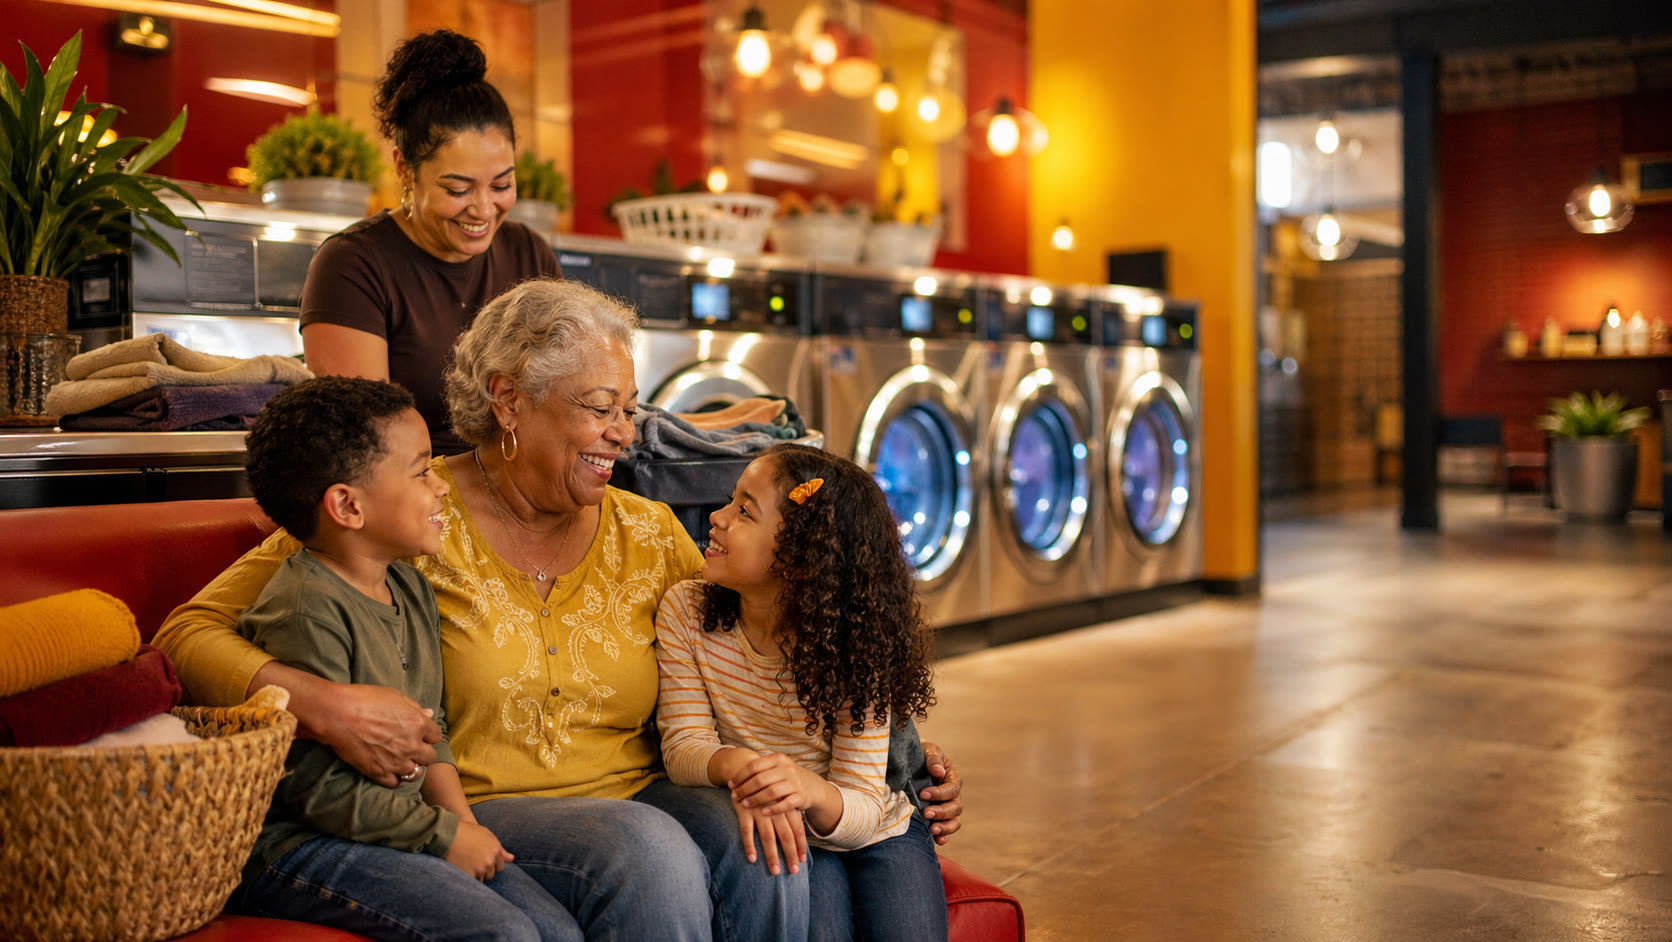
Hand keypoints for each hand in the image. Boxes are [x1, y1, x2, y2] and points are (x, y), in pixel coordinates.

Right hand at [311, 683, 442, 786]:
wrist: (338, 714)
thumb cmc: (365, 699)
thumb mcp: (394, 696)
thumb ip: (414, 707)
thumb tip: (428, 714)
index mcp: (418, 724)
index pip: (436, 735)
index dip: (428, 735)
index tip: (420, 734)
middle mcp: (412, 744)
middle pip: (430, 756)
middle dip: (423, 752)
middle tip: (412, 749)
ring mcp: (397, 761)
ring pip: (416, 773)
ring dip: (412, 767)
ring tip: (403, 762)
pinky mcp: (380, 772)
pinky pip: (396, 783)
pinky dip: (396, 779)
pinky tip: (391, 772)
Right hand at [446, 820, 512, 881]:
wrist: (447, 835)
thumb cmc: (466, 832)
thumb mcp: (486, 835)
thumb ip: (500, 849)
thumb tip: (512, 859)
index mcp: (496, 850)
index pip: (500, 866)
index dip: (491, 864)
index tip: (483, 860)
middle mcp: (490, 861)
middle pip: (491, 874)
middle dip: (485, 870)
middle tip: (473, 863)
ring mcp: (479, 869)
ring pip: (482, 879)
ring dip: (477, 875)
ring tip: (467, 865)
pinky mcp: (469, 875)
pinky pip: (472, 882)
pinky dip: (469, 878)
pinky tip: (462, 869)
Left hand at [729, 752, 821, 817]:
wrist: (811, 785)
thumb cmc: (784, 777)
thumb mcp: (774, 768)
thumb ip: (757, 771)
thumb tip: (731, 781)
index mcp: (777, 759)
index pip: (754, 766)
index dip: (740, 776)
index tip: (730, 785)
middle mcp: (787, 769)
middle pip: (761, 779)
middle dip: (745, 789)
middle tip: (735, 797)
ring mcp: (795, 782)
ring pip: (772, 792)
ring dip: (756, 799)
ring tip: (745, 804)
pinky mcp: (801, 796)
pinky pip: (785, 804)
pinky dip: (773, 809)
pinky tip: (763, 813)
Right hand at [731, 795, 805, 875]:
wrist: (745, 769)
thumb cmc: (765, 789)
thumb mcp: (779, 799)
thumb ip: (788, 815)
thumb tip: (797, 837)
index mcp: (785, 806)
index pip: (797, 829)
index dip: (800, 845)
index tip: (803, 861)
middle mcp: (775, 809)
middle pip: (785, 835)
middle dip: (790, 854)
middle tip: (794, 871)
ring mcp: (759, 810)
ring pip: (768, 837)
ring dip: (772, 855)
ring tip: (775, 871)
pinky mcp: (744, 810)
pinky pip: (746, 831)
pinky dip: (749, 845)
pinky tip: (752, 859)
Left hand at [920, 740, 963, 844]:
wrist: (910, 762)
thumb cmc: (921, 754)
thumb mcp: (928, 751)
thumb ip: (933, 759)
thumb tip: (939, 771)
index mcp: (952, 777)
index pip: (952, 789)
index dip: (940, 793)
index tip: (924, 794)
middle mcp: (952, 794)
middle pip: (955, 807)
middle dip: (942, 812)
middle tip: (926, 813)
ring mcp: (946, 807)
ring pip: (954, 821)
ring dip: (945, 827)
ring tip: (933, 829)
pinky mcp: (938, 817)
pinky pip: (947, 830)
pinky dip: (944, 836)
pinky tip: (938, 840)